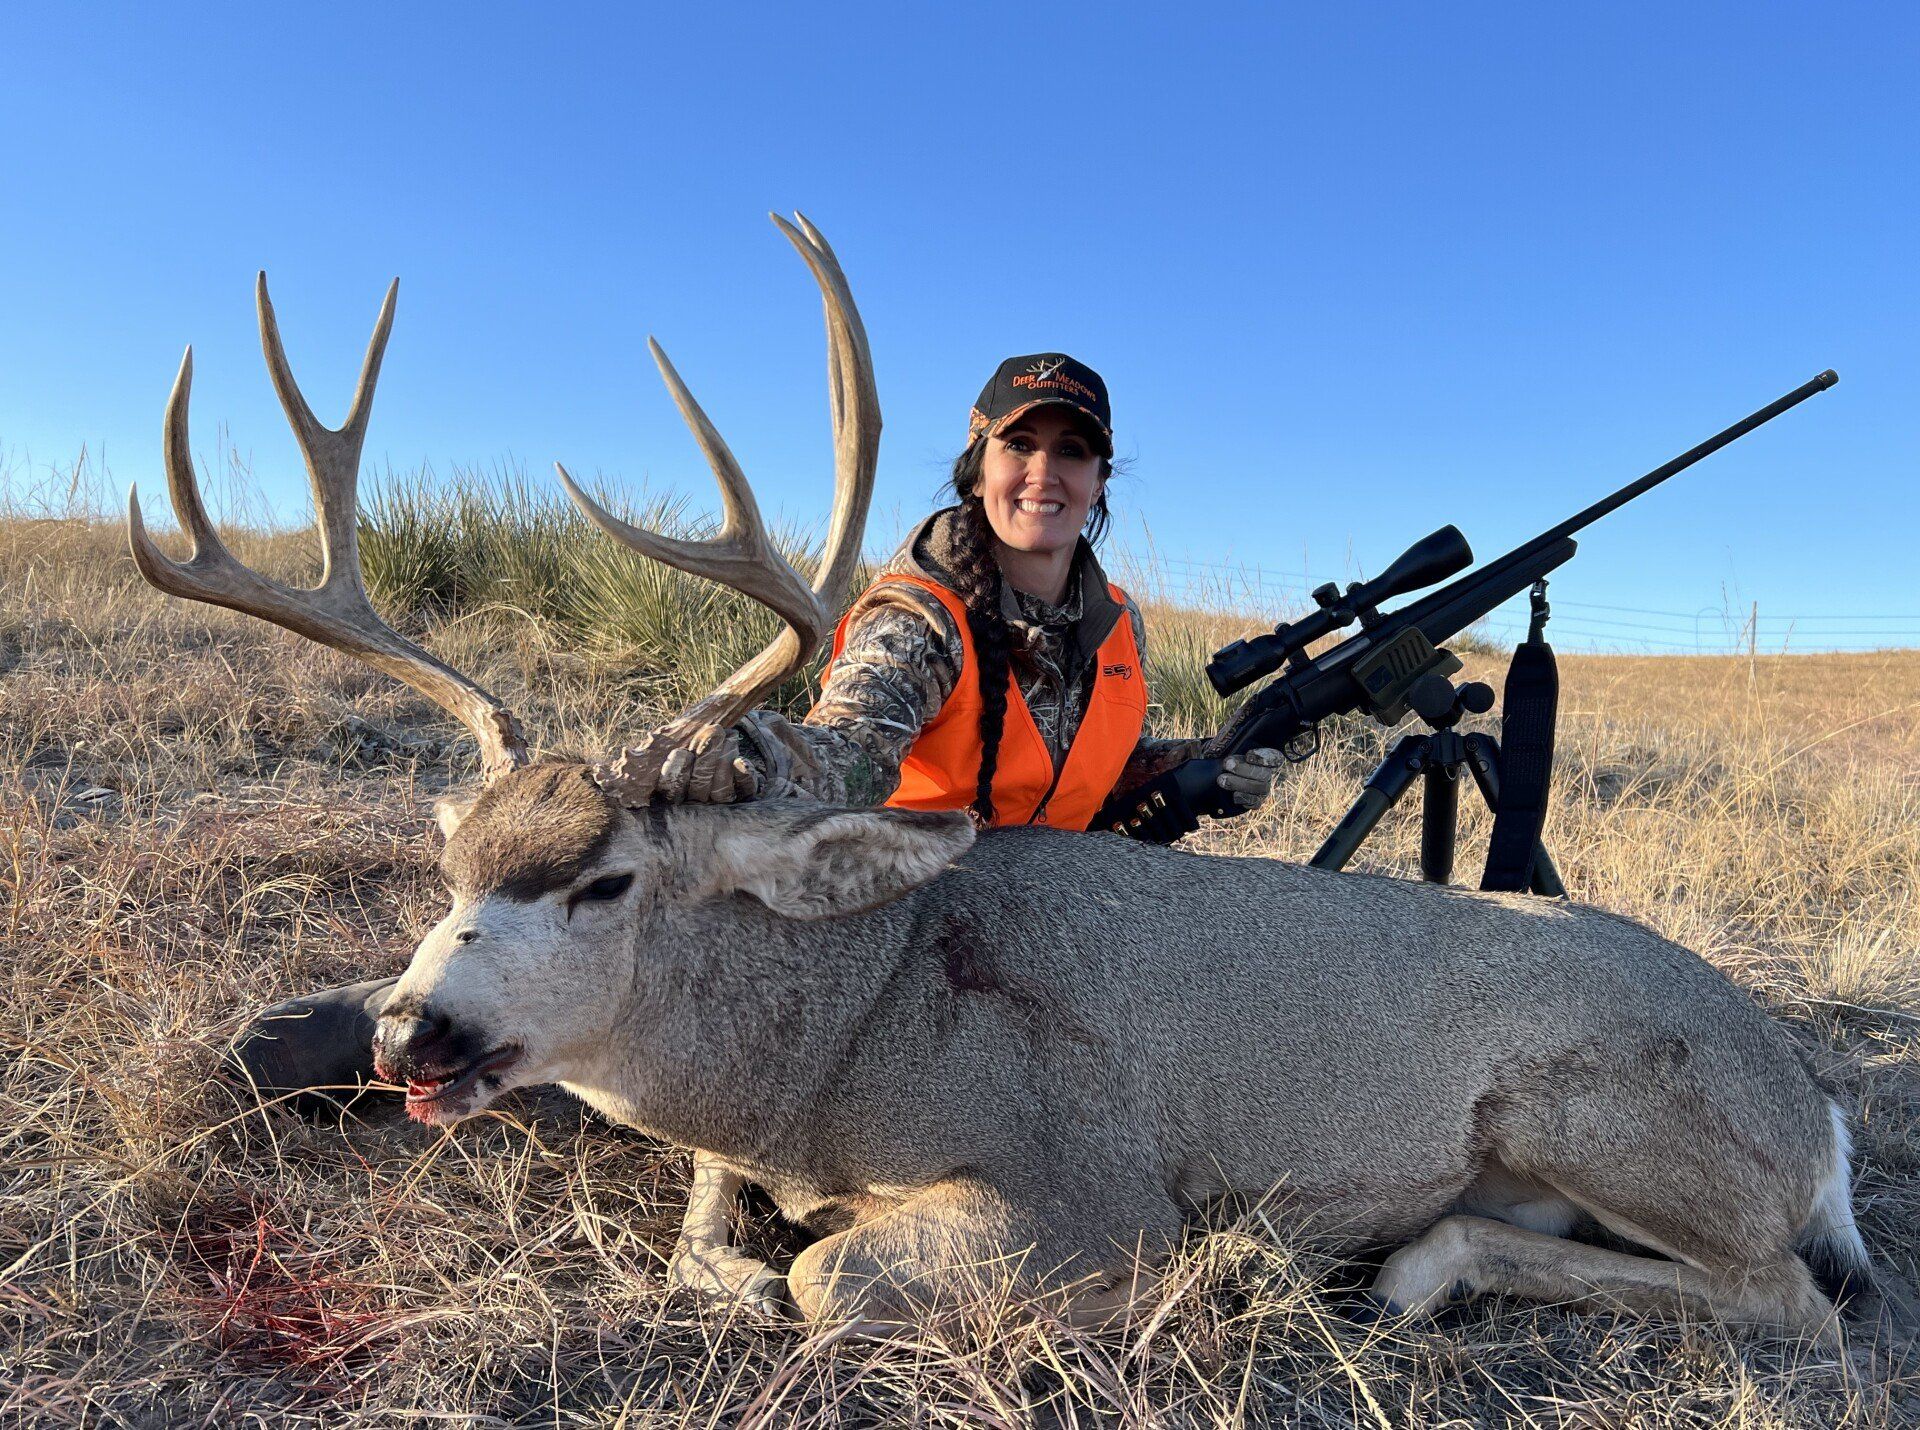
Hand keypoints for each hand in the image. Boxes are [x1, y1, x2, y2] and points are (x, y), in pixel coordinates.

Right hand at [593, 724, 761, 805]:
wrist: (724, 747)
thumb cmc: (687, 745)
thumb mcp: (668, 746)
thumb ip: (647, 753)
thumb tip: (606, 766)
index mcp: (673, 793)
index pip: (670, 793)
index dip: (674, 775)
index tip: (679, 752)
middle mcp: (696, 803)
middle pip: (698, 790)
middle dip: (703, 760)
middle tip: (710, 732)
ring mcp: (720, 802)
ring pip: (719, 791)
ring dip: (721, 760)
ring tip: (722, 735)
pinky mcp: (744, 797)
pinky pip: (744, 792)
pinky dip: (742, 776)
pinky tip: (739, 762)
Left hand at [1215, 747, 1283, 811]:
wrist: (1214, 771)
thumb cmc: (1223, 754)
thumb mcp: (1224, 744)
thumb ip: (1226, 741)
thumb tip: (1222, 743)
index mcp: (1265, 756)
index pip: (1274, 757)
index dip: (1264, 757)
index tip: (1248, 755)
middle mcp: (1267, 773)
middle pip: (1265, 774)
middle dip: (1244, 769)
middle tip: (1227, 764)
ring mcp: (1262, 789)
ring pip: (1260, 788)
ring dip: (1240, 783)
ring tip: (1222, 779)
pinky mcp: (1254, 801)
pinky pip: (1255, 803)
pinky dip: (1245, 799)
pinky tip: (1234, 795)